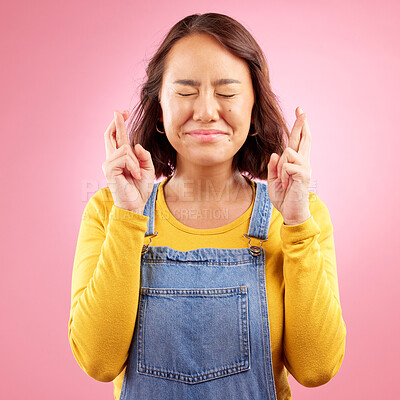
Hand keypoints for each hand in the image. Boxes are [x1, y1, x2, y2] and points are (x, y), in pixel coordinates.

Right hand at [102, 109, 154, 212]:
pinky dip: (132, 165)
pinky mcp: (109, 169)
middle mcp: (112, 159)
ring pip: (124, 148)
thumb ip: (144, 156)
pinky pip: (124, 157)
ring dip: (135, 161)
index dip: (120, 124)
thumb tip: (137, 145)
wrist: (136, 204)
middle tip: (120, 112)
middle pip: (111, 135)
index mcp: (121, 158)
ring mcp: (109, 164)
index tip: (124, 113)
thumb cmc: (140, 188)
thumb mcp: (147, 169)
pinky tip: (134, 175)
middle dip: (116, 123)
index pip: (118, 137)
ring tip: (137, 174)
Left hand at [267, 106, 311, 224]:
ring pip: (288, 152)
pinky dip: (283, 175)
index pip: (298, 141)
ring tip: (283, 182)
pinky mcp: (303, 175)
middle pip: (302, 139)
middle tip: (301, 110)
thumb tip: (275, 153)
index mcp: (295, 163)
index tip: (300, 112)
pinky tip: (285, 185)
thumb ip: (274, 166)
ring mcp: (304, 168)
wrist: (291, 213)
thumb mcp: (274, 180)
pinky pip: (288, 165)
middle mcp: (302, 162)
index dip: (299, 127)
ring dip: (281, 168)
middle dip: (301, 124)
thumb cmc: (284, 197)